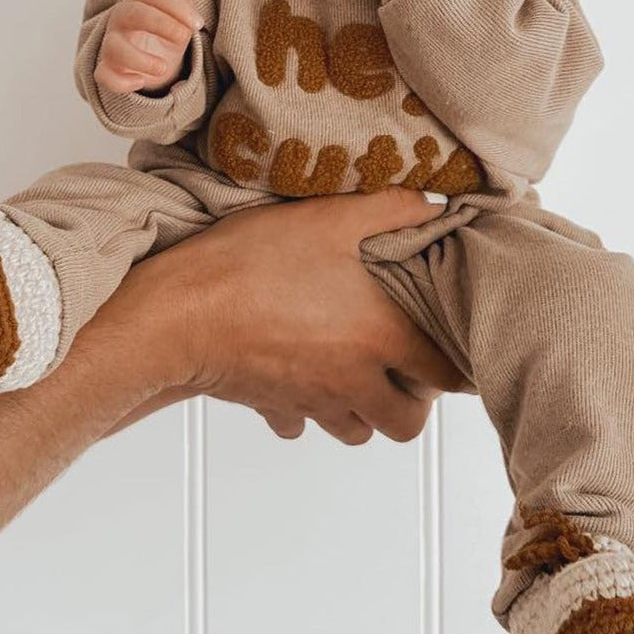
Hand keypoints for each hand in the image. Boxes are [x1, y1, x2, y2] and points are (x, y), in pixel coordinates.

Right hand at [94, 0, 203, 94]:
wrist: (157, 62)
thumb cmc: (166, 32)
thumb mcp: (178, 16)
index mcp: (138, 1)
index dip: (176, 6)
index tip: (198, 24)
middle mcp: (120, 20)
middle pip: (133, 13)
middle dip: (161, 23)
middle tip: (183, 37)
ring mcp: (111, 45)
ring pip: (114, 47)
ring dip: (140, 58)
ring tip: (164, 68)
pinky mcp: (107, 69)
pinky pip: (104, 75)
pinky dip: (121, 81)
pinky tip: (140, 82)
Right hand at [96, 186, 470, 445]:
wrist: (178, 312)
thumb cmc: (251, 265)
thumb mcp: (328, 218)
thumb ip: (391, 208)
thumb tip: (436, 203)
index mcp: (380, 338)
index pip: (446, 378)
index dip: (455, 366)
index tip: (450, 350)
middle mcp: (353, 380)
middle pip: (405, 423)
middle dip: (411, 400)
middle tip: (403, 365)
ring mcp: (312, 400)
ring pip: (356, 431)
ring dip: (363, 409)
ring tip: (356, 371)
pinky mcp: (273, 406)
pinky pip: (297, 424)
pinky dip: (304, 410)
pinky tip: (297, 376)